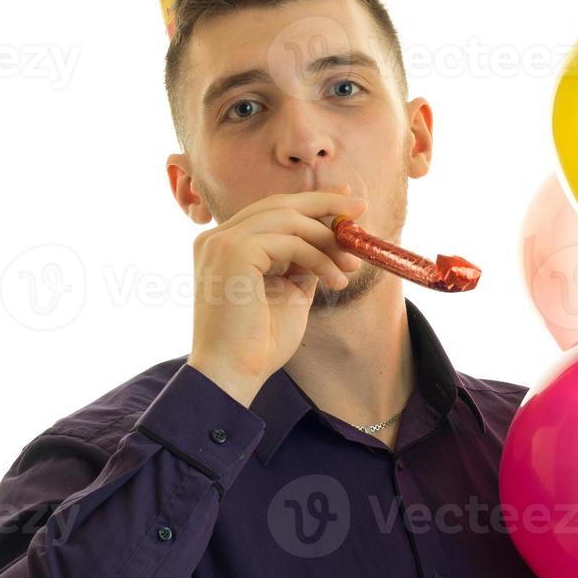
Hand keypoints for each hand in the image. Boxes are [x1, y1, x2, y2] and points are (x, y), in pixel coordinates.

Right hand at [186, 183, 366, 406]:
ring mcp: (221, 241)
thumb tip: (329, 242)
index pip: (271, 210)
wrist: (231, 375)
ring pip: (288, 219)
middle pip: (279, 204)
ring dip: (328, 240)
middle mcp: (216, 237)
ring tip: (352, 266)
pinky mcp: (233, 250)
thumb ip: (301, 264)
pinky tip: (336, 281)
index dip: (311, 202)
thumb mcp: (288, 293)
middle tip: (361, 211)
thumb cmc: (257, 345)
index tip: (346, 202)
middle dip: (325, 204)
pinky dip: (319, 257)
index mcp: (224, 245)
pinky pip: (289, 241)